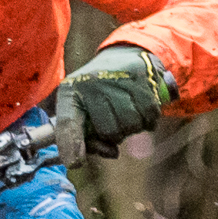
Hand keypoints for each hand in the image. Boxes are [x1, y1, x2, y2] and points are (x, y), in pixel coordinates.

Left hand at [55, 44, 172, 161]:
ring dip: (133, 127)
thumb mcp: (85, 112)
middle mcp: (91, 82)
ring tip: (127, 110)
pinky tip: (142, 106)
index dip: (71, 144)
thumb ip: (92, 140)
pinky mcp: (143, 75)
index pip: (67, 122)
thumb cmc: (99, 94)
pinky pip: (150, 115)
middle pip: (109, 131)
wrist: (123, 55)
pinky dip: (149, 119)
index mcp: (70, 92)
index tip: (76, 163)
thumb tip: (112, 153)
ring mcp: (117, 77)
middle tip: (115, 118)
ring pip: (132, 125)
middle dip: (115, 134)